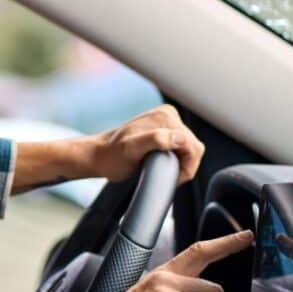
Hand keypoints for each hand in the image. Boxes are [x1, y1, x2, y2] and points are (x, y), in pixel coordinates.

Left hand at [85, 104, 204, 184]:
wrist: (99, 155)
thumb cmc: (112, 157)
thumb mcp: (131, 150)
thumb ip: (156, 140)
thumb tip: (179, 138)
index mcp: (165, 117)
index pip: (193, 146)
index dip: (186, 167)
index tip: (171, 177)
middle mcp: (167, 114)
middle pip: (193, 146)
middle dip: (184, 165)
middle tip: (164, 175)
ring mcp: (166, 120)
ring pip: (188, 147)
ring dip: (180, 161)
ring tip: (160, 169)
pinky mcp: (163, 128)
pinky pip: (180, 145)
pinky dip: (175, 157)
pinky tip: (160, 162)